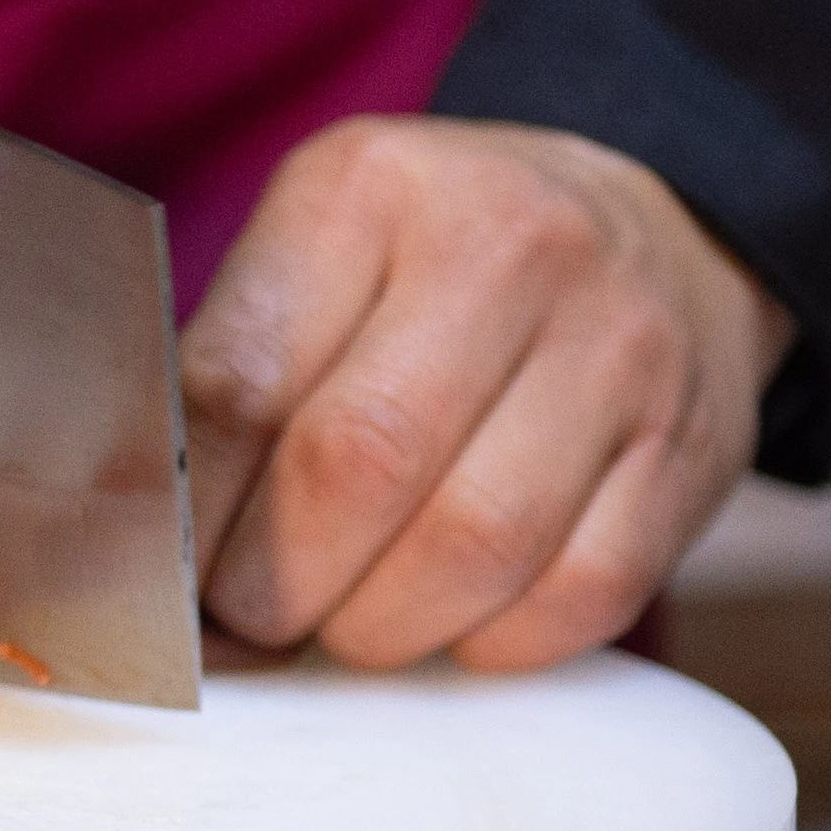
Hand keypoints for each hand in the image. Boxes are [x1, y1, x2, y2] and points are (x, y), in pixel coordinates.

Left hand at [179, 117, 789, 672]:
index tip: (164, 583)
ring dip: (379, 626)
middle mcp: (510, 246)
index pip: (240, 385)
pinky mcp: (692, 451)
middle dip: (275, 587)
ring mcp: (620, 348)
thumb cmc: (442, 264)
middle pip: (357, 469)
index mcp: (373, 190)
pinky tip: (453, 616)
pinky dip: (492, 640)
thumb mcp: (321, 250)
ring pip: (473, 549)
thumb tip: (138, 541)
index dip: (185, 520)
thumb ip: (230, 375)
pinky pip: (577, 597)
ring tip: (345, 619)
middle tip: (251, 616)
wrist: (665, 225)